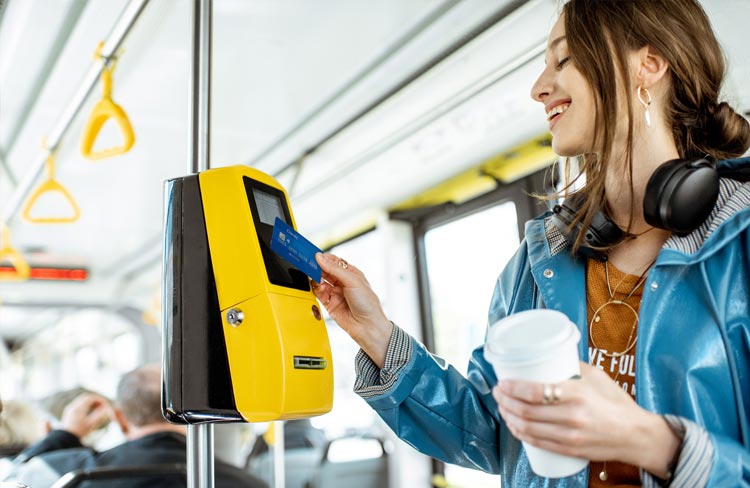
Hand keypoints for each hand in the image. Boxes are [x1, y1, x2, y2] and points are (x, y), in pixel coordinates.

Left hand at [61, 393, 110, 439]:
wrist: (65, 439)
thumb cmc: (79, 432)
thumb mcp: (91, 424)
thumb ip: (100, 415)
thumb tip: (107, 408)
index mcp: (78, 408)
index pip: (90, 398)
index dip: (99, 399)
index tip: (105, 404)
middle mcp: (73, 406)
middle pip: (85, 397)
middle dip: (95, 400)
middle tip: (102, 404)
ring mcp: (69, 409)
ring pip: (81, 400)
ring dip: (90, 402)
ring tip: (96, 408)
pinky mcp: (68, 413)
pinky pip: (77, 404)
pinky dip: (84, 405)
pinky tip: (88, 411)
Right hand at [314, 252, 392, 367]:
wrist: (368, 327)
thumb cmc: (368, 304)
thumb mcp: (352, 281)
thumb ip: (335, 269)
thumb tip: (321, 258)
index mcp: (351, 274)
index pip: (334, 262)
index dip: (324, 258)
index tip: (314, 255)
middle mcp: (343, 283)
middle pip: (325, 271)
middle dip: (317, 268)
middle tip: (309, 265)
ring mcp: (336, 293)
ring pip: (320, 282)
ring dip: (316, 279)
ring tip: (316, 279)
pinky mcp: (329, 304)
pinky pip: (318, 294)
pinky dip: (316, 290)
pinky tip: (318, 288)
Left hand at [492, 362, 679, 476]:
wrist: (636, 435)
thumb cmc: (616, 403)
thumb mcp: (597, 377)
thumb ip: (572, 366)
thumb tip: (549, 355)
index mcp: (578, 394)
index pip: (536, 391)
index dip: (513, 388)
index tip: (502, 382)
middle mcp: (572, 416)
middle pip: (527, 410)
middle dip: (505, 401)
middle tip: (498, 392)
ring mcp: (570, 435)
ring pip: (528, 428)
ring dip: (509, 417)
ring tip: (502, 406)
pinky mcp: (569, 449)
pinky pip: (538, 442)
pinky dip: (520, 434)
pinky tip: (513, 425)